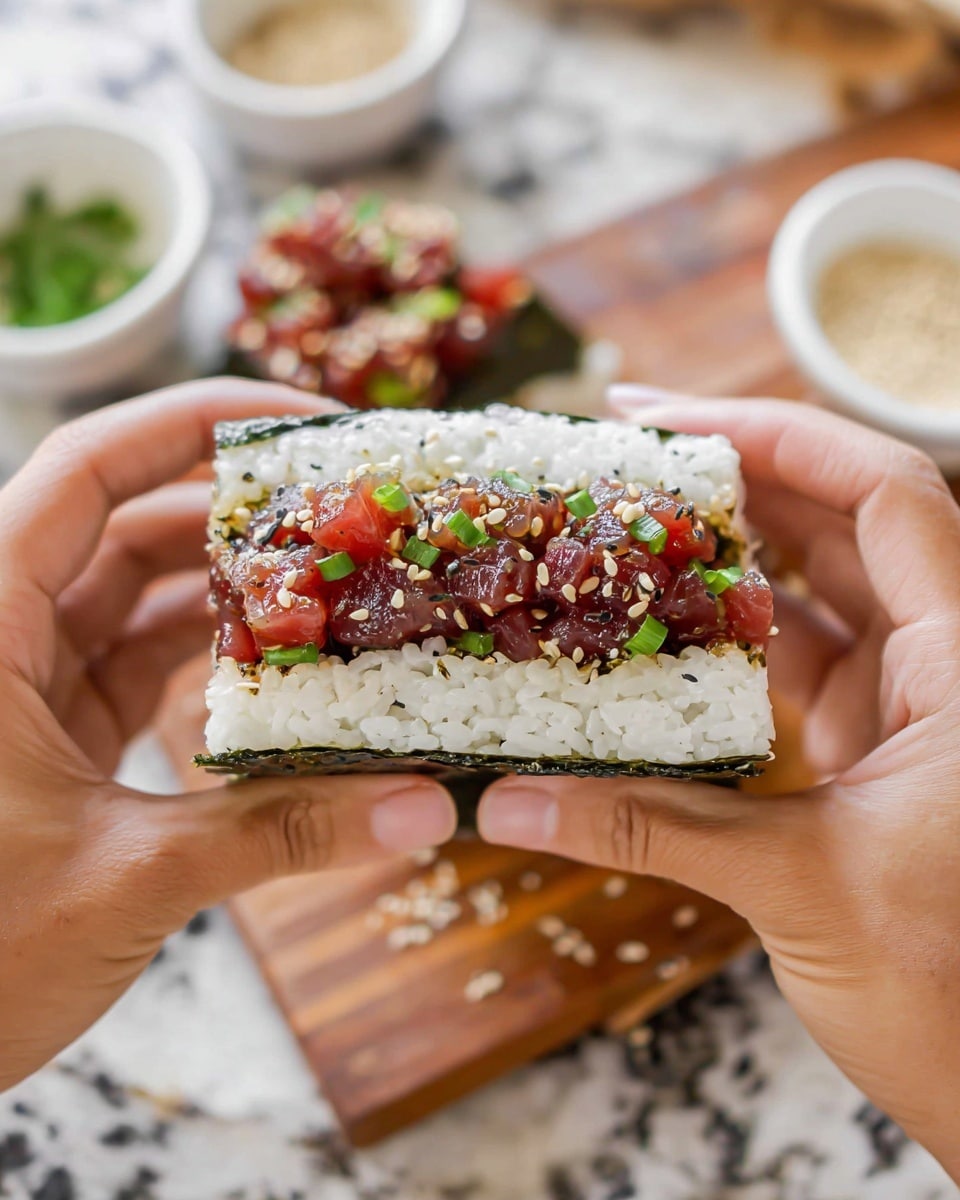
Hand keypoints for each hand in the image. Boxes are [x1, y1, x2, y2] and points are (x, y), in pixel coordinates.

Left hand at [0, 380, 455, 1090]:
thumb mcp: (122, 880)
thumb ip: (275, 834)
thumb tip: (416, 806)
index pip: (85, 472)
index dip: (187, 424)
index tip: (292, 421)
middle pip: (123, 527)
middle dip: (232, 516)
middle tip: (342, 513)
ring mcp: (24, 690)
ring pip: (132, 601)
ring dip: (227, 595)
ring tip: (331, 588)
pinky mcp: (49, 741)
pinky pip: (133, 667)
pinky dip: (205, 663)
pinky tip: (280, 669)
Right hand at [479, 391, 959, 1180]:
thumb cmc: (951, 990)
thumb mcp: (799, 887)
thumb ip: (652, 828)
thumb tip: (510, 802)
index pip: (887, 494)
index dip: (786, 437)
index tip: (673, 419)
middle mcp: (941, 662)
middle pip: (838, 524)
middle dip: (735, 479)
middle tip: (623, 456)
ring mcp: (901, 704)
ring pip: (809, 589)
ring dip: (721, 554)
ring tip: (622, 522)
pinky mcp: (864, 746)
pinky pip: (789, 661)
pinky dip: (720, 637)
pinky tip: (648, 624)